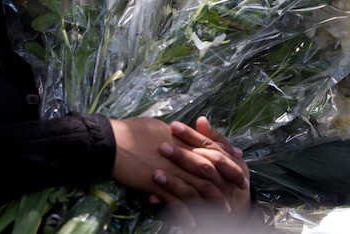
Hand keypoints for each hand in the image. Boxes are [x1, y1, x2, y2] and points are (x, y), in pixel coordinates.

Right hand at [109, 117, 236, 225]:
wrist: (108, 142)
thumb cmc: (127, 131)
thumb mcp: (154, 127)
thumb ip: (171, 134)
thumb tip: (177, 133)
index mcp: (180, 139)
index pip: (210, 147)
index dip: (226, 155)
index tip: (239, 160)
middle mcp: (179, 154)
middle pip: (210, 168)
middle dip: (227, 179)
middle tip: (241, 187)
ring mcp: (169, 169)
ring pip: (198, 187)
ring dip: (212, 200)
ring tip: (223, 210)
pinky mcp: (157, 183)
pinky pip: (176, 201)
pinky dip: (186, 213)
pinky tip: (193, 222)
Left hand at [153, 116, 251, 217]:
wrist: (236, 207)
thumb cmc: (227, 174)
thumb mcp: (224, 154)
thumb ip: (212, 138)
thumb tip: (201, 119)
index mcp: (228, 161)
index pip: (208, 145)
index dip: (191, 136)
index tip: (173, 126)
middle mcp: (221, 179)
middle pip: (202, 166)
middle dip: (183, 157)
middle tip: (162, 147)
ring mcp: (213, 197)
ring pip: (193, 189)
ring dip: (174, 182)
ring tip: (155, 174)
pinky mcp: (201, 211)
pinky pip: (184, 208)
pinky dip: (169, 202)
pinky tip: (153, 196)